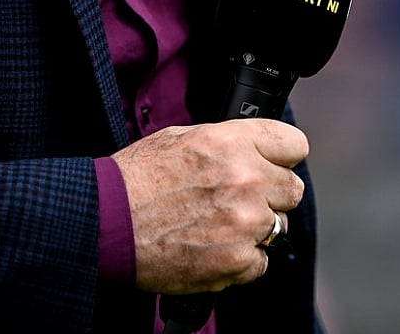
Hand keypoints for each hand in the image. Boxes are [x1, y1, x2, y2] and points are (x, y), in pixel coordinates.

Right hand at [110, 118, 307, 294]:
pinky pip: (261, 261)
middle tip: (239, 199)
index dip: (281, 156)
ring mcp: (244, 222)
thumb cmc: (135, 179)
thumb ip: (227, 142)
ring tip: (218, 225)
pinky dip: (241, 260)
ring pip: (279, 226)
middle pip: (292, 189)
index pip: (293, 145)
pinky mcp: (236, 260)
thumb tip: (252, 148)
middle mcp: (245, 180)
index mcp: (233, 143)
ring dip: (255, 227)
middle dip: (270, 194)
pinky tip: (213, 247)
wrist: (105, 224)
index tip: (273, 164)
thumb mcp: (181, 137)